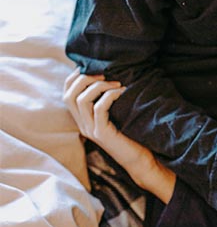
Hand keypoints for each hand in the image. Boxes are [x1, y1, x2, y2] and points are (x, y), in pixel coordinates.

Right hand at [62, 68, 174, 202]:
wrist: (140, 158)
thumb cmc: (132, 132)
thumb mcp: (117, 112)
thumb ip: (108, 98)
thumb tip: (111, 72)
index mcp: (82, 118)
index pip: (66, 92)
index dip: (76, 76)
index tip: (94, 67)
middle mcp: (82, 124)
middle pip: (69, 94)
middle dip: (86, 78)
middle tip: (107, 74)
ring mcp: (90, 130)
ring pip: (81, 100)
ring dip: (99, 86)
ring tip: (117, 83)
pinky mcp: (102, 134)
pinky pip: (99, 109)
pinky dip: (110, 95)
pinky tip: (123, 92)